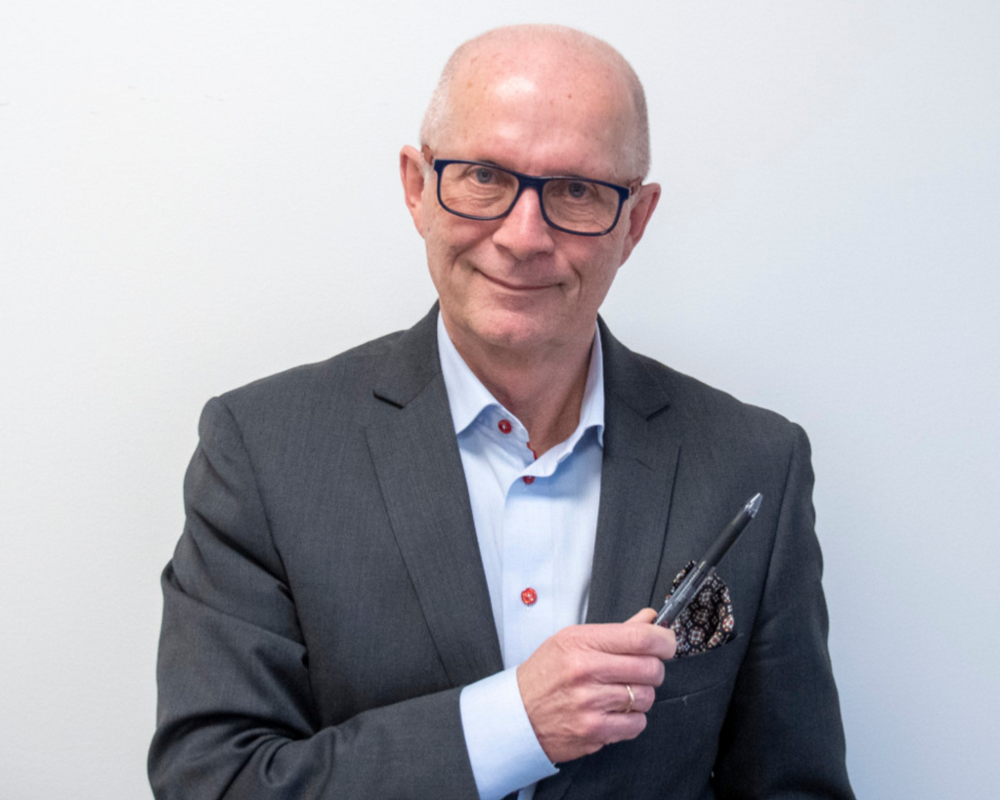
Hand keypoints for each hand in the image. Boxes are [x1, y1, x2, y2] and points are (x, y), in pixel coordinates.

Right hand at [516, 608, 675, 762]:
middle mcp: (585, 671)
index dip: (664, 640)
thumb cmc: (546, 674)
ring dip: (640, 695)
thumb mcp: (572, 640)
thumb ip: (615, 632)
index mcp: (581, 642)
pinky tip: (615, 711)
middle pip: (650, 668)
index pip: (640, 637)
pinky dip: (632, 719)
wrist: (518, 713)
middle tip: (644, 670)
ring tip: (621, 692)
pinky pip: (637, 723)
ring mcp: (590, 703)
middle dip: (655, 669)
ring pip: (646, 697)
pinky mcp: (594, 730)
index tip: (667, 643)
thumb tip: (651, 619)